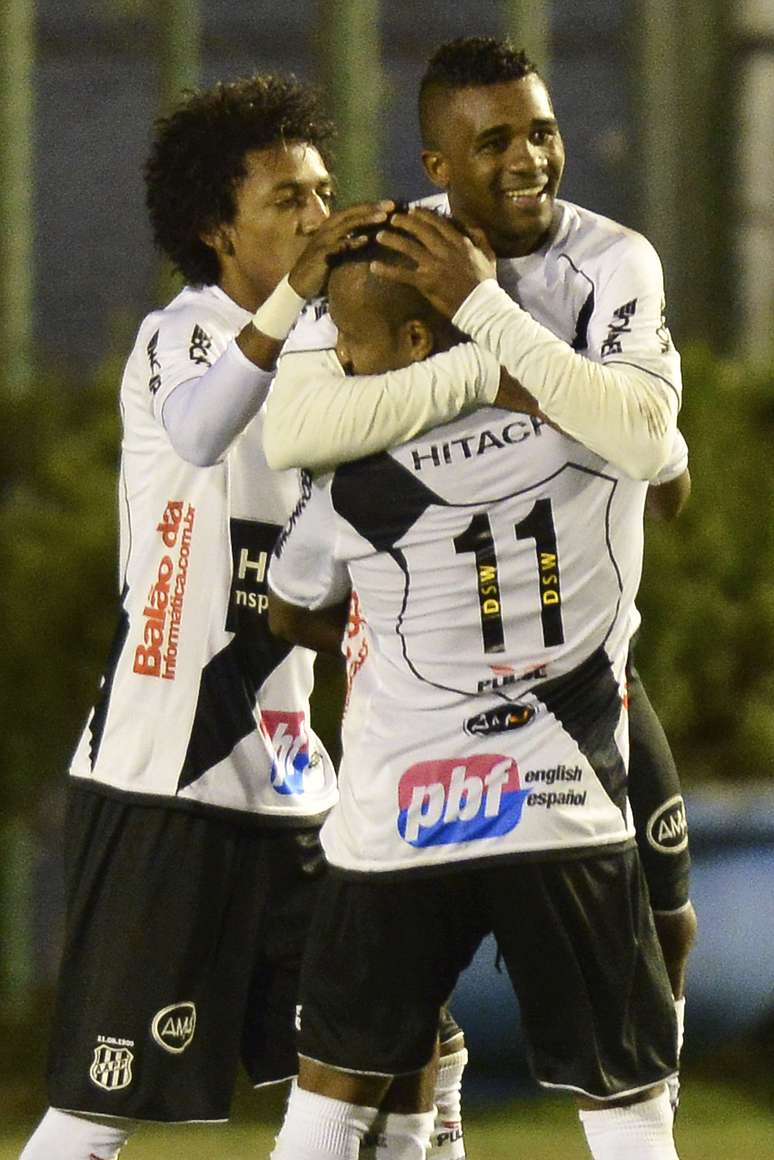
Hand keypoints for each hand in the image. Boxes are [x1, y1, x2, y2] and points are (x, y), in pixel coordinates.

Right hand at [289, 200, 394, 298]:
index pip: (354, 212)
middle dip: (372, 208)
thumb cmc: (322, 267)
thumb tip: (370, 235)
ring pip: (347, 225)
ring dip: (365, 220)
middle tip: (391, 205)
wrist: (299, 284)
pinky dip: (351, 242)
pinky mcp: (321, 255)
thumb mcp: (338, 251)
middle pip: (352, 213)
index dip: (372, 207)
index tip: (392, 204)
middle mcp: (328, 229)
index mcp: (332, 226)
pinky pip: (338, 246)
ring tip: (382, 217)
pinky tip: (365, 240)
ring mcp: (323, 240)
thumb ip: (350, 241)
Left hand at [370, 208, 496, 317]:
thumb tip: (468, 223)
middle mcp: (444, 249)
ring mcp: (434, 265)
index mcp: (459, 242)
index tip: (413, 210)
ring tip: (379, 236)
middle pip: (420, 230)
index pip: (437, 222)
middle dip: (404, 222)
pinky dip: (386, 270)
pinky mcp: (425, 282)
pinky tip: (374, 267)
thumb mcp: (488, 254)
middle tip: (392, 219)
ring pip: (408, 247)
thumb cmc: (486, 281)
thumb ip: (478, 236)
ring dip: (392, 239)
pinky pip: (402, 274)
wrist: (481, 305)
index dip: (423, 215)